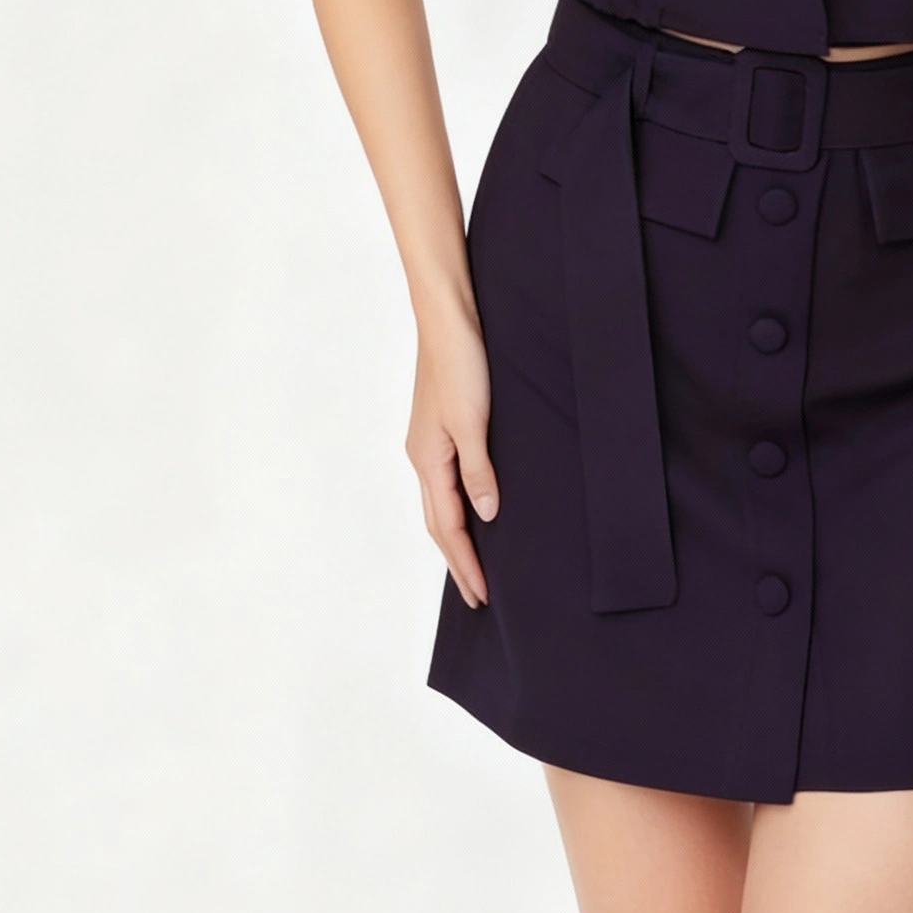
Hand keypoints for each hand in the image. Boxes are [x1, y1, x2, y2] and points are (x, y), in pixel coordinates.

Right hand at [406, 314, 497, 608]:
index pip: (447, 526)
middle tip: (477, 597)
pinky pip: (448, 481)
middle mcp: (424, 455)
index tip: (482, 595)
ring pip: (440, 503)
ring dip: (456, 537)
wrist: (449, 315)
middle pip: (438, 522)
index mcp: (427, 459)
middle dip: (457, 561)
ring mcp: (431, 441)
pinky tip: (474, 507)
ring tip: (473, 564)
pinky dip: (458, 507)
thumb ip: (479, 469)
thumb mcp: (474, 419)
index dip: (466, 562)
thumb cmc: (461, 361)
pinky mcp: (443, 425)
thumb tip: (487, 515)